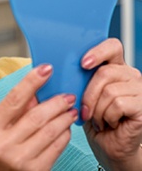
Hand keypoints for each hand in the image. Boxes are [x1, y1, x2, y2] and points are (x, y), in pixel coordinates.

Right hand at [0, 64, 77, 170]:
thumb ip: (11, 113)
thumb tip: (34, 93)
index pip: (13, 99)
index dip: (31, 81)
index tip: (46, 69)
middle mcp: (3, 144)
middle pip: (36, 115)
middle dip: (56, 102)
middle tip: (67, 95)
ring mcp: (20, 159)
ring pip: (50, 130)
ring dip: (64, 117)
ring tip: (70, 110)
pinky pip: (56, 147)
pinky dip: (64, 135)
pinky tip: (66, 128)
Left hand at [81, 38, 141, 169]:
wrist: (109, 147)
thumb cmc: (95, 120)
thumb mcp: (83, 95)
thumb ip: (79, 79)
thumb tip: (60, 69)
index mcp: (115, 67)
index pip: (112, 46)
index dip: (98, 52)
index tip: (83, 64)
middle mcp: (130, 75)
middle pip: (104, 72)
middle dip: (88, 94)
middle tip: (86, 110)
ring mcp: (140, 89)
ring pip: (109, 91)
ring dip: (97, 110)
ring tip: (99, 119)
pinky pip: (118, 104)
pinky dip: (107, 117)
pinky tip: (110, 123)